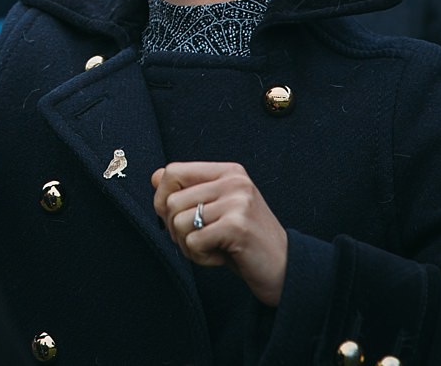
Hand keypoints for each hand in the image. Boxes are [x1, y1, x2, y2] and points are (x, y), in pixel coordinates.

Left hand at [152, 162, 287, 306]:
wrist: (285, 269)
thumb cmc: (245, 241)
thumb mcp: (217, 210)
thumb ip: (188, 191)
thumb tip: (155, 177)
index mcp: (228, 172)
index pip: (173, 171)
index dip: (162, 197)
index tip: (173, 218)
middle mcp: (234, 181)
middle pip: (171, 201)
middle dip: (175, 230)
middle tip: (199, 241)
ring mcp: (237, 201)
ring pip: (178, 222)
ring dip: (188, 246)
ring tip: (213, 248)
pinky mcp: (237, 226)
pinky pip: (193, 241)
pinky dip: (200, 257)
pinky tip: (222, 257)